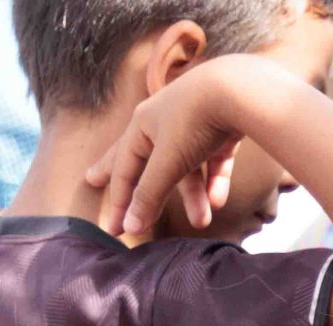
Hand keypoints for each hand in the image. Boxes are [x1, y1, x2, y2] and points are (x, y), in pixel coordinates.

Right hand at [88, 57, 293, 236]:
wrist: (238, 89)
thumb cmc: (194, 121)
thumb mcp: (168, 161)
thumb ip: (150, 193)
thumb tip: (131, 227)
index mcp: (142, 125)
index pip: (124, 168)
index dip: (119, 201)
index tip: (115, 229)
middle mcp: (164, 122)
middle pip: (140, 158)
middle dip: (126, 178)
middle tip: (94, 182)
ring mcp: (193, 125)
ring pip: (186, 168)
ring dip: (193, 196)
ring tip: (202, 222)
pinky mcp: (221, 130)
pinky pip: (213, 161)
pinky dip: (215, 181)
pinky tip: (218, 202)